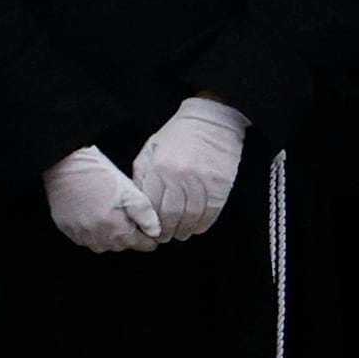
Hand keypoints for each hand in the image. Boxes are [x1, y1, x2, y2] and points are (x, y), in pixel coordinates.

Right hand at [42, 147, 162, 255]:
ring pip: (105, 243)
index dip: (149, 233)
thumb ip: (145, 214)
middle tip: (124, 207)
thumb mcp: (129, 190)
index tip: (145, 220)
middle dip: (129, 230)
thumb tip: (156, 232)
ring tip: (107, 207)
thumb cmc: (96, 174)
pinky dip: (93, 229)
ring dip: (110, 231)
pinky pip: (88, 237)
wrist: (63, 165)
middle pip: (124, 245)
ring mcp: (82, 237)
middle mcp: (99, 239)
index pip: (144, 245)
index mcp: (117, 231)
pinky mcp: (68, 231)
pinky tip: (92, 210)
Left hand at [128, 98, 250, 243]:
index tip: (148, 230)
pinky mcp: (219, 186)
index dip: (149, 223)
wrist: (212, 120)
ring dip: (183, 231)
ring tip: (179, 233)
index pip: (150, 206)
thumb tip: (139, 201)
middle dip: (165, 232)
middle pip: (169, 217)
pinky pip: (210, 214)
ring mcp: (201, 183)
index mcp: (158, 168)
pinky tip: (196, 227)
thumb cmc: (178, 135)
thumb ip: (142, 174)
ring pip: (190, 219)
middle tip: (163, 237)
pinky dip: (202, 225)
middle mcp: (178, 178)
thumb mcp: (151, 149)